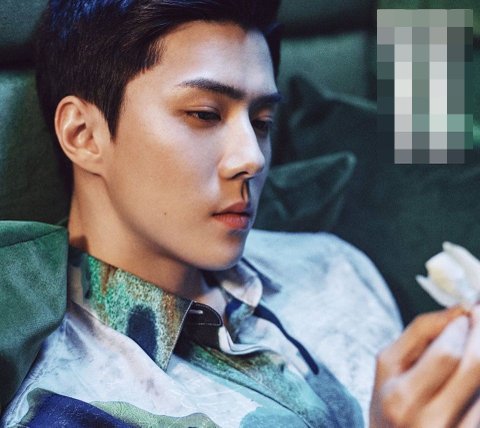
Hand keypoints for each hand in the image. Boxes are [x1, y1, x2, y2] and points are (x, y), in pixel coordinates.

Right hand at [370, 306, 479, 427]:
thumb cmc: (389, 402)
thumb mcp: (389, 365)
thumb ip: (418, 334)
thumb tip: (459, 311)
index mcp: (400, 395)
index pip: (445, 353)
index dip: (462, 328)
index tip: (466, 311)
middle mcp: (427, 419)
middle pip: (472, 366)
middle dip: (479, 333)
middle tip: (478, 315)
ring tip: (474, 340)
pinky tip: (472, 365)